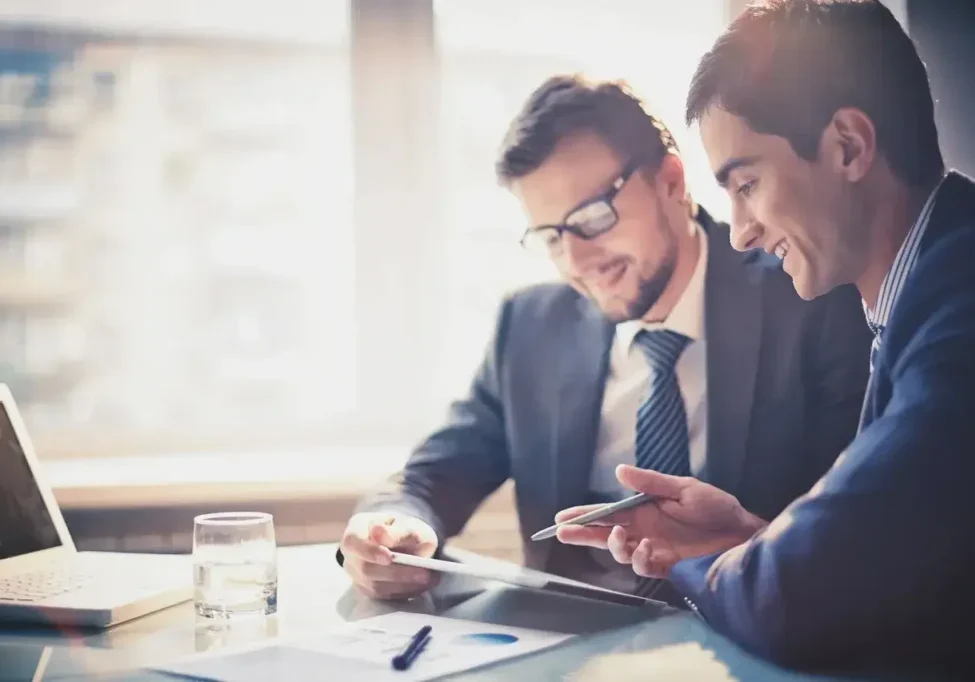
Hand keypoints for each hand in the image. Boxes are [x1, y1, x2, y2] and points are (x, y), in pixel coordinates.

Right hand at [340, 512, 439, 599]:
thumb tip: (378, 533)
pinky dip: (405, 592)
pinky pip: (383, 596)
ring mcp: (356, 574)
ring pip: (375, 586)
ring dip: (404, 584)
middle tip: (425, 573)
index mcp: (356, 529)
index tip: (389, 558)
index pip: (352, 541)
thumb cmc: (405, 530)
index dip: (369, 551)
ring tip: (429, 579)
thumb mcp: (408, 525)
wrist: (407, 543)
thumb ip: (396, 531)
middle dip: (396, 573)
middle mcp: (351, 554)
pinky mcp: (367, 590)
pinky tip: (422, 585)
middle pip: (365, 568)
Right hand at [555, 465, 765, 577]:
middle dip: (583, 534)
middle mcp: (643, 530)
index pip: (607, 512)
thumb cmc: (715, 507)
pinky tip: (645, 547)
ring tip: (616, 535)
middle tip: (563, 533)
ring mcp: (654, 549)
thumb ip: (650, 482)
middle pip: (604, 535)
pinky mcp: (667, 566)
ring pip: (620, 552)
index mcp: (643, 510)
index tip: (562, 517)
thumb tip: (619, 472)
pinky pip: (643, 566)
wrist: (743, 533)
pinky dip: (639, 557)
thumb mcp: (683, 488)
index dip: (584, 515)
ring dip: (612, 545)